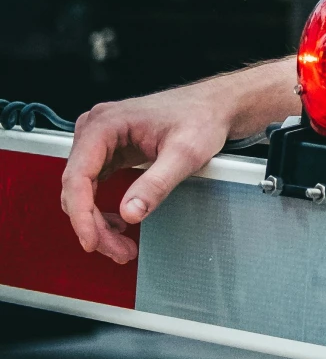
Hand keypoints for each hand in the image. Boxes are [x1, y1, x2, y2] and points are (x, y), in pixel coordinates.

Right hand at [61, 75, 280, 262]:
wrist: (215, 107)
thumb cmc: (203, 118)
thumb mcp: (185, 154)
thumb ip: (157, 184)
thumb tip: (130, 213)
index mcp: (105, 123)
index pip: (77, 176)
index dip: (81, 214)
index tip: (92, 241)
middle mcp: (95, 129)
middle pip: (76, 188)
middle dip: (93, 225)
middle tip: (119, 251)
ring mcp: (100, 141)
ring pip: (82, 192)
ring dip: (96, 222)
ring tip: (121, 246)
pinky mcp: (109, 151)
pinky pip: (93, 187)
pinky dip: (102, 210)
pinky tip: (119, 225)